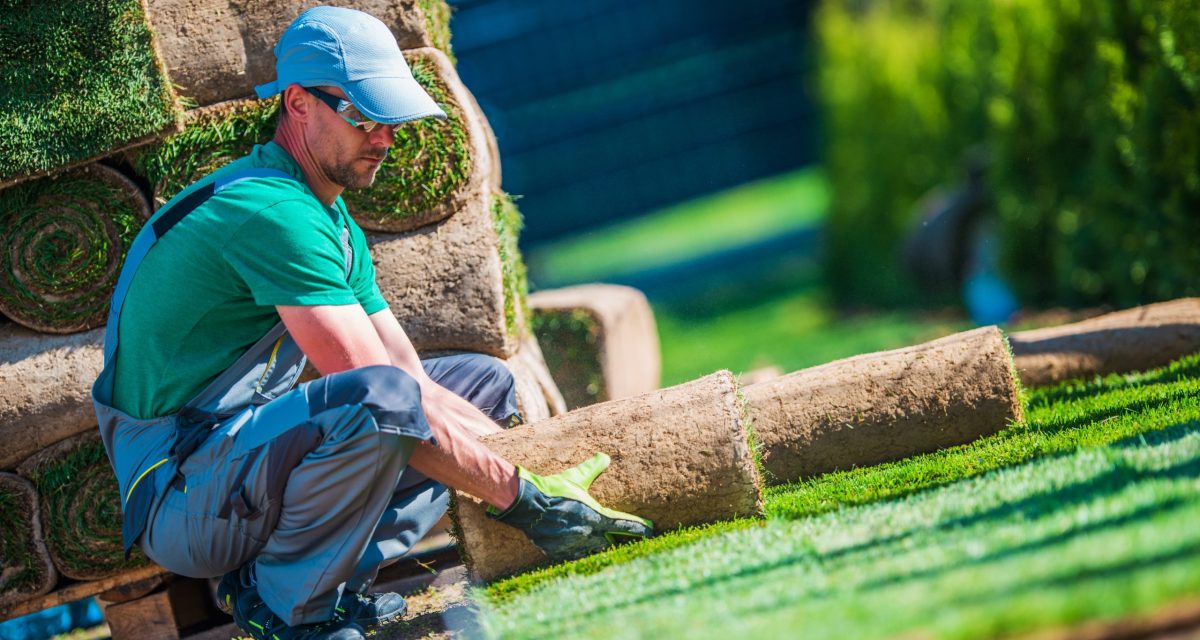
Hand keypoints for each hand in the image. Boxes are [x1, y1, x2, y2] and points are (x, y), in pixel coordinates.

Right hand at [487, 453, 652, 561]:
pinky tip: (582, 552)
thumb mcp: (575, 477)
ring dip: (602, 551)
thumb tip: (606, 457)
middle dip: (621, 544)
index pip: (625, 525)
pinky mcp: (559, 552)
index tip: (650, 531)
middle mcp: (589, 534)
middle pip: (613, 544)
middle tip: (630, 544)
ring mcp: (574, 545)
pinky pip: (576, 556)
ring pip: (595, 553)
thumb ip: (592, 468)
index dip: (639, 529)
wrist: (527, 505)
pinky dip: (581, 554)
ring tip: (608, 550)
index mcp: (597, 517)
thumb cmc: (553, 490)